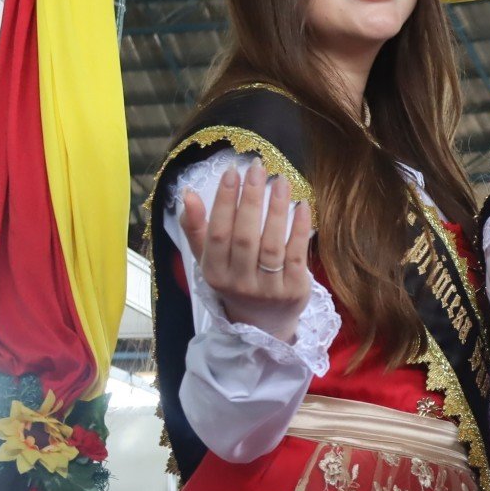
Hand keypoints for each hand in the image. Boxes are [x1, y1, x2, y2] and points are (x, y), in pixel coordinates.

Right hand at [178, 161, 314, 343]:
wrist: (264, 323)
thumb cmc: (234, 280)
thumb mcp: (209, 260)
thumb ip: (197, 228)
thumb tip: (187, 193)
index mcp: (214, 273)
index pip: (217, 233)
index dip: (224, 202)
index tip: (232, 171)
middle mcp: (239, 283)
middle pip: (245, 236)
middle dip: (251, 199)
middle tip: (257, 167)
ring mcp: (268, 289)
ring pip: (272, 244)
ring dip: (277, 209)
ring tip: (281, 180)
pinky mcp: (294, 290)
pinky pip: (297, 254)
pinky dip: (300, 229)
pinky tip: (302, 205)